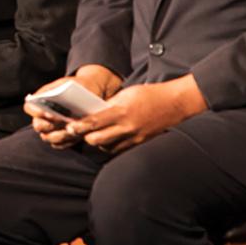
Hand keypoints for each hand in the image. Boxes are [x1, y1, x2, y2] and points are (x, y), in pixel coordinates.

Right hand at [25, 65, 122, 148]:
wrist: (90, 93)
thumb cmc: (77, 85)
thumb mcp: (71, 82)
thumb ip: (64, 88)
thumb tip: (62, 99)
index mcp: (39, 101)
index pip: (29, 107)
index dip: (35, 111)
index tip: (46, 112)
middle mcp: (42, 117)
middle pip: (38, 125)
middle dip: (47, 125)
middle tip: (59, 121)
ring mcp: (51, 129)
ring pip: (49, 137)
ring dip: (59, 135)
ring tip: (71, 129)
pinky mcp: (62, 138)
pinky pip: (61, 144)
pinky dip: (68, 141)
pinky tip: (77, 135)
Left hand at [68, 77, 207, 153]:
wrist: (175, 104)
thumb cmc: (150, 95)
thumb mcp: (127, 94)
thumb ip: (110, 105)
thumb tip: (93, 112)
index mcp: (122, 111)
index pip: (95, 122)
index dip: (80, 127)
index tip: (70, 127)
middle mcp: (127, 127)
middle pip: (98, 140)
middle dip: (86, 137)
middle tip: (79, 132)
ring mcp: (134, 138)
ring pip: (106, 148)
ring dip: (98, 143)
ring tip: (94, 135)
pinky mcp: (139, 144)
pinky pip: (119, 150)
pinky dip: (110, 146)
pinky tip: (108, 139)